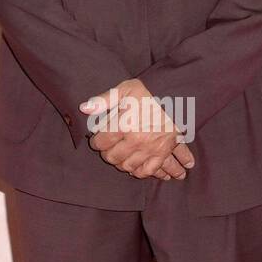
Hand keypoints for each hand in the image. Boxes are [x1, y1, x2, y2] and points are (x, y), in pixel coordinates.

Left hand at [80, 78, 195, 179]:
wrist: (177, 98)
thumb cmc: (149, 93)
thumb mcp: (125, 90)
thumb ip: (103, 100)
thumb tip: (84, 108)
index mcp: (124, 125)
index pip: (100, 142)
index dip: (96, 140)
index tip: (97, 138)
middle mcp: (136, 141)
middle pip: (112, 157)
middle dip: (107, 152)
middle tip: (109, 147)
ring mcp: (150, 149)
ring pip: (127, 166)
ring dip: (121, 162)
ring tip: (121, 155)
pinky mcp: (162, 154)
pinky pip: (147, 171)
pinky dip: (139, 171)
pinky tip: (135, 167)